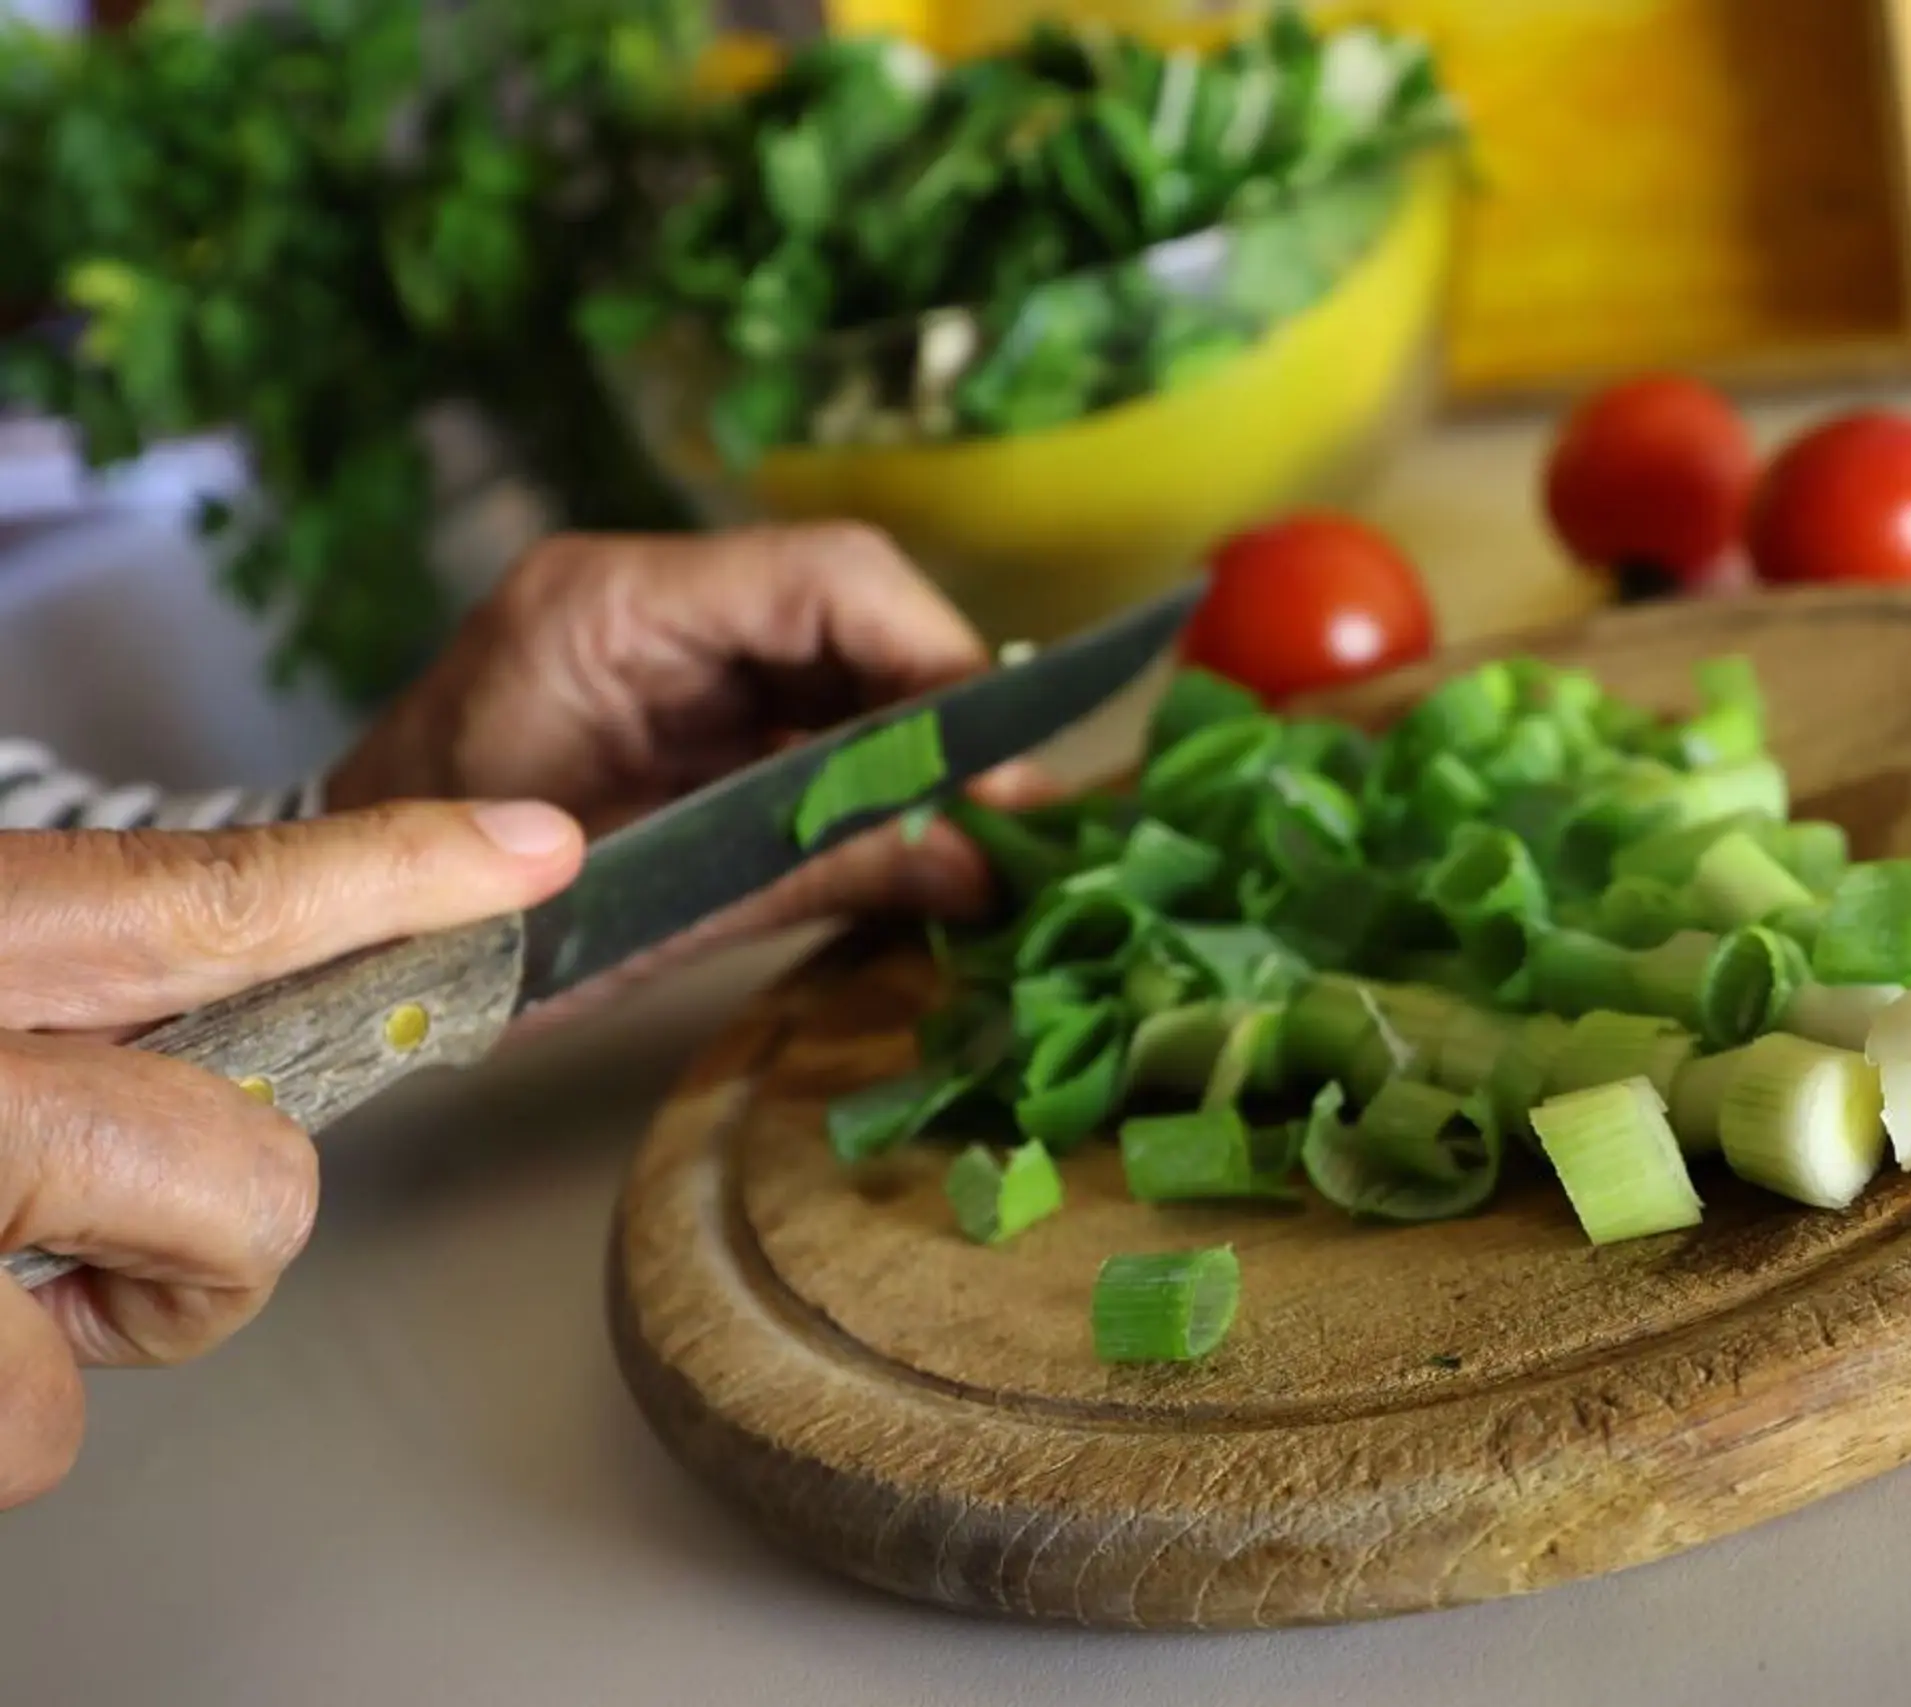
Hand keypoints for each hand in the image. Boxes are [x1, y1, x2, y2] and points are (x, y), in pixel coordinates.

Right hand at [0, 802, 580, 1507]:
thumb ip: (69, 995)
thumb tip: (196, 1042)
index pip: (206, 899)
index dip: (396, 873)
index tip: (536, 852)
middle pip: (247, 1170)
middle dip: (219, 1219)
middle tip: (76, 1210)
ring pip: (169, 1311)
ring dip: (72, 1320)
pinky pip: (37, 1427)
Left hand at [327, 526, 1043, 1010]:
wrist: (325, 935)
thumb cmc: (441, 923)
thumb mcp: (642, 905)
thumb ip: (813, 872)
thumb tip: (977, 869)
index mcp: (609, 607)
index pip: (825, 577)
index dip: (940, 659)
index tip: (1011, 763)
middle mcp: (642, 596)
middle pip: (848, 607)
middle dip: (943, 705)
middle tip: (1017, 814)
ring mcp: (657, 643)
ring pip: (838, 655)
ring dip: (914, 741)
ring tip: (977, 832)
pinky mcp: (672, 697)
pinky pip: (799, 705)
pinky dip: (863, 767)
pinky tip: (908, 831)